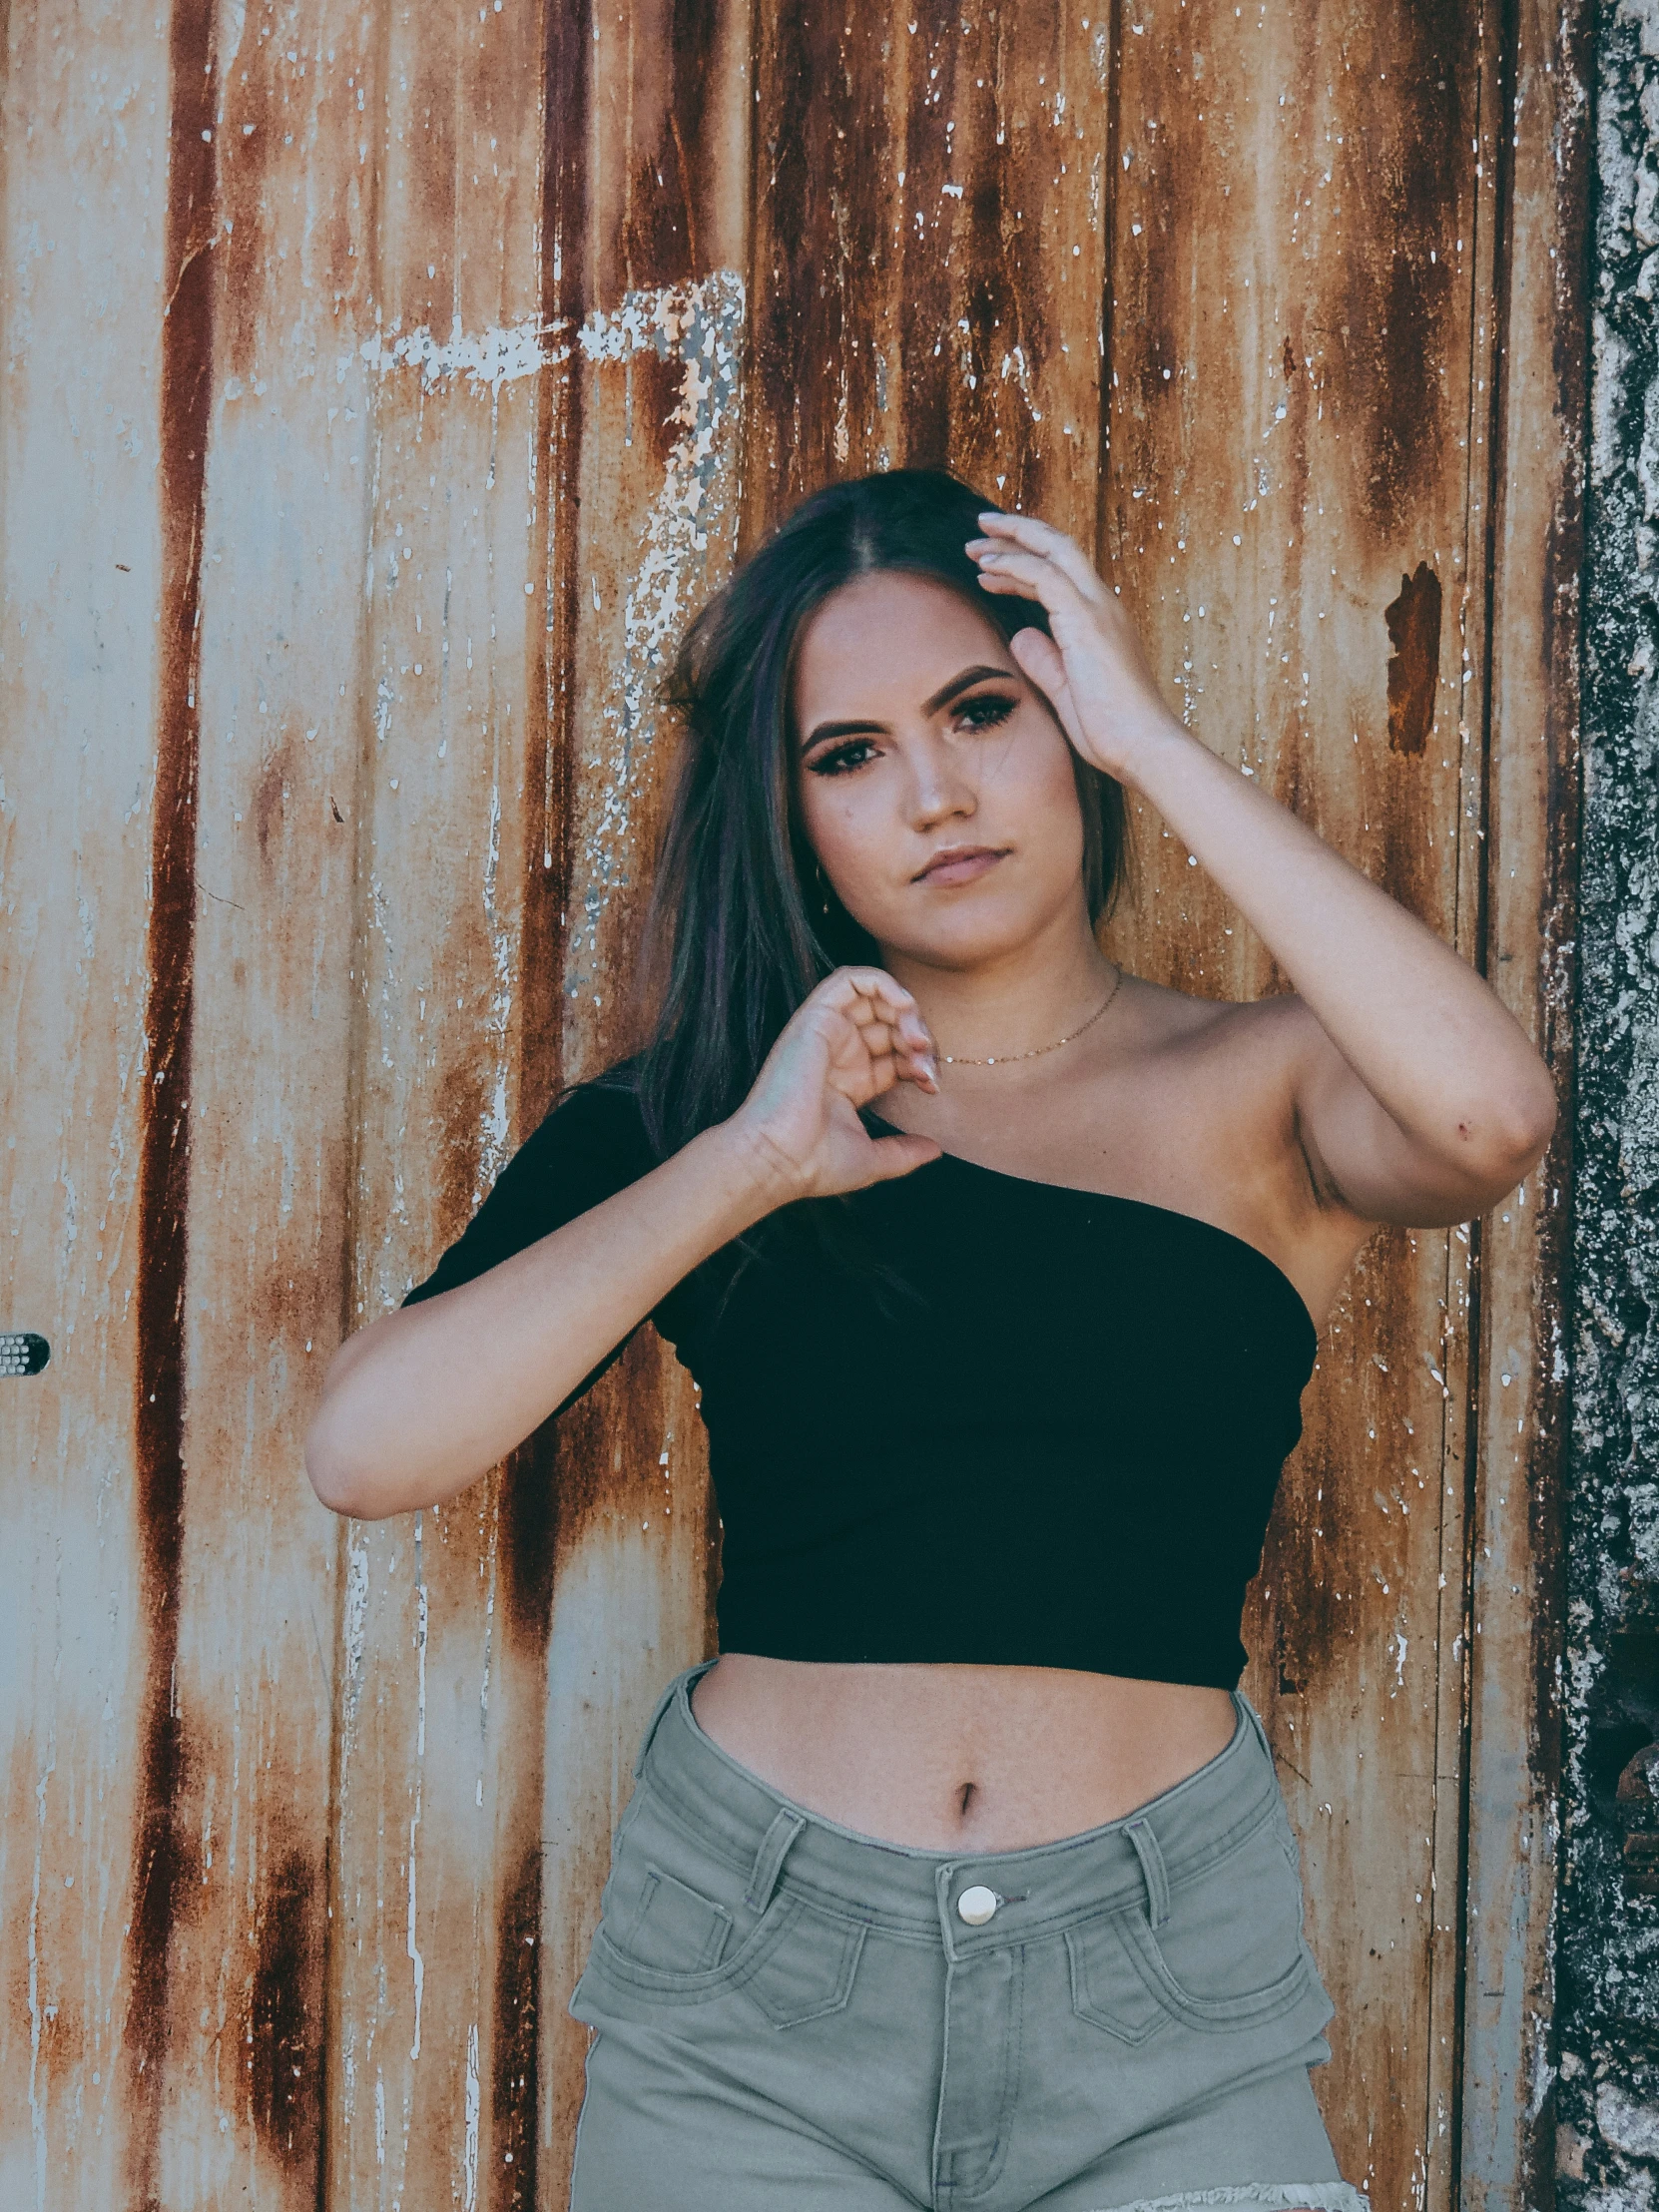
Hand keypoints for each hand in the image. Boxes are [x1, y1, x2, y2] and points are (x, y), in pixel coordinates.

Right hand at [724, 968, 943, 1200]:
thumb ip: (904, 1152)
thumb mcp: (872, 1160)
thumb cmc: (815, 1164)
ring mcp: (828, 1034)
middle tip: (928, 1060)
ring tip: (916, 1038)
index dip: (922, 1062)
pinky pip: (851, 979)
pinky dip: (882, 983)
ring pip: (874, 997)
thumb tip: (935, 1150)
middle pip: (891, 1024)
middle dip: (920, 1036)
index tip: (932, 1086)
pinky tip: (903, 1006)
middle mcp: (840, 1053)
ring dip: (904, 1009)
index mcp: (851, 1080)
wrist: (780, 1159)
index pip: (896, 1053)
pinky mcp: (817, 1018)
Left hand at [965, 509, 1184, 785]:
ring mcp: (1098, 609)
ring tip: (974, 545)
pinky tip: (987, 569)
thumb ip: (1045, 661)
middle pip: (1059, 546)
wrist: (1142, 747)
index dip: (1024, 560)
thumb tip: (1021, 636)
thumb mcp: (1066, 690)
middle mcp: (1103, 605)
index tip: (990, 562)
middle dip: (1017, 532)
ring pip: (1052, 551)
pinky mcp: (1087, 621)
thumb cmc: (1111, 729)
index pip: (1062, 572)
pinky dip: (1014, 565)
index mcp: (1100, 620)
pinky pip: (1045, 576)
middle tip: (980, 530)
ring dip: (1009, 543)